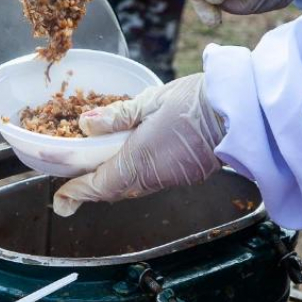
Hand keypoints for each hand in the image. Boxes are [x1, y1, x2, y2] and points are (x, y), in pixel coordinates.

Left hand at [53, 74, 224, 216]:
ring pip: (131, 187)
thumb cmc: (197, 102)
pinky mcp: (184, 175)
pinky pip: (150, 181)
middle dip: (91, 187)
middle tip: (73, 182)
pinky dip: (133, 175)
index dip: (76, 193)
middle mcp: (152, 177)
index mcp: (138, 161)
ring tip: (96, 168)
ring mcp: (170, 179)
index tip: (61, 200)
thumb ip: (116, 115)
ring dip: (112, 181)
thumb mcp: (150, 101)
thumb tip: (86, 124)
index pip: (98, 185)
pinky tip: (130, 159)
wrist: (241, 113)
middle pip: (112, 189)